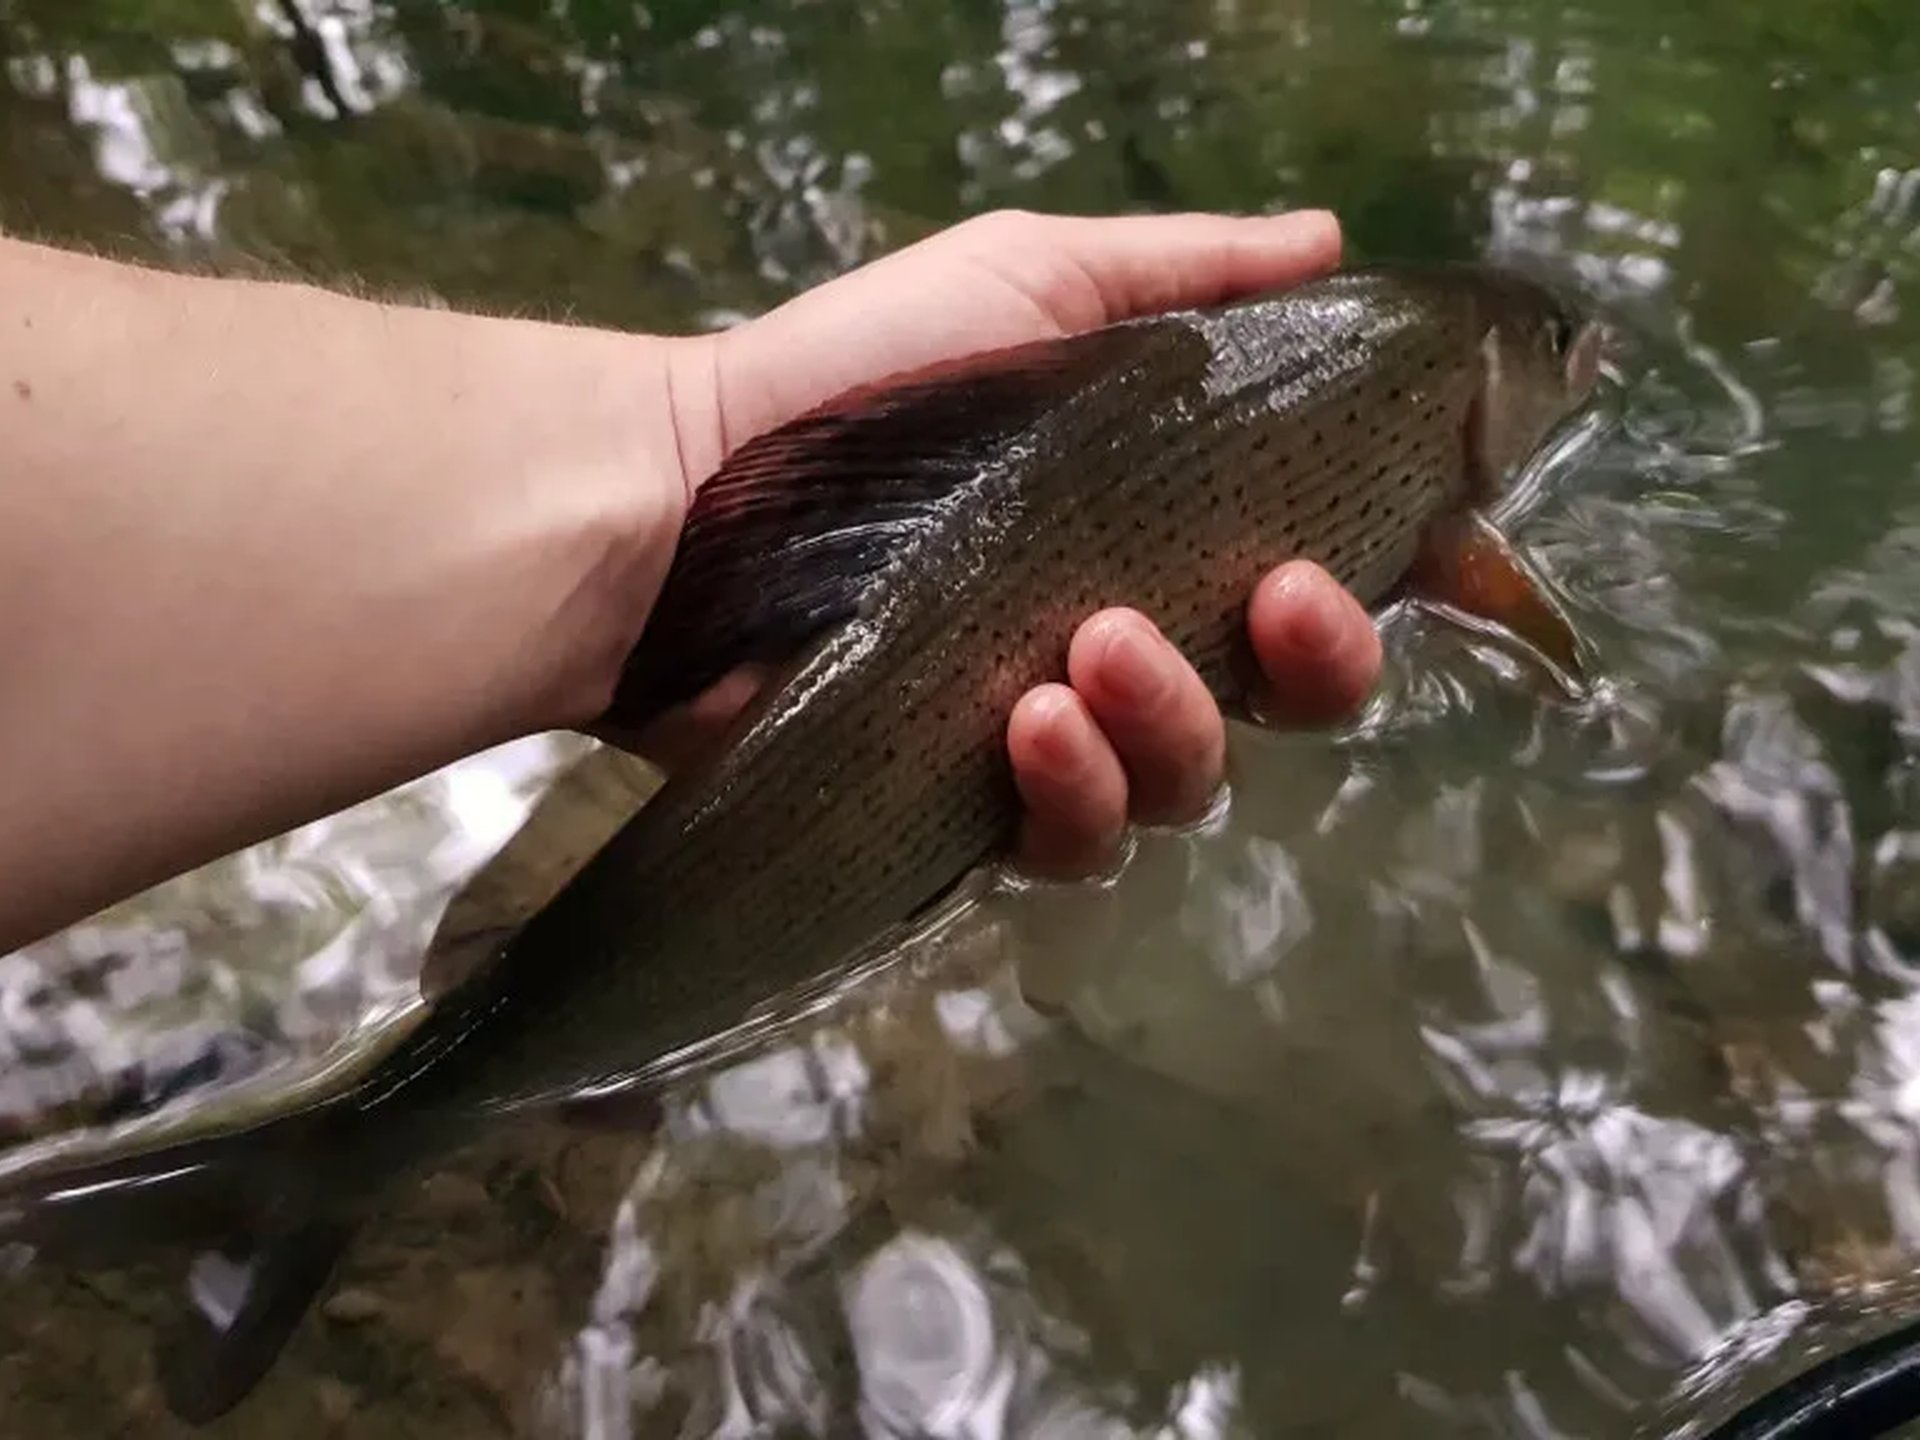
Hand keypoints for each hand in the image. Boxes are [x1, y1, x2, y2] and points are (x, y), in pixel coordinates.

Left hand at [657, 209, 1381, 876]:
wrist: (692, 485)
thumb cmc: (865, 379)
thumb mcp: (1032, 281)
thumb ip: (1184, 274)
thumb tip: (1328, 236)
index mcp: (1164, 538)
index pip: (1312, 589)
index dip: (1376, 590)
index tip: (1395, 555)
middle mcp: (1131, 651)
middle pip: (1282, 708)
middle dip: (1308, 664)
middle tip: (1268, 600)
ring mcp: (1052, 744)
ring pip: (1187, 787)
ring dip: (1174, 727)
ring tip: (1090, 649)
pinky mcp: (968, 816)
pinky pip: (1069, 846)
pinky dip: (1072, 794)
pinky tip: (1025, 721)